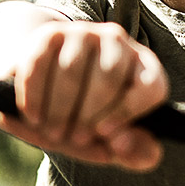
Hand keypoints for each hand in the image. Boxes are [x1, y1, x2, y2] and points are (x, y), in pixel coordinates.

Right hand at [0, 20, 167, 169]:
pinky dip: (34, 96)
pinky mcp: (50, 34)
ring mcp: (83, 33)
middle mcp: (118, 42)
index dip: (128, 112)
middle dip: (87, 115)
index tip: (104, 134)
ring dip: (59, 109)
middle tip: (74, 138)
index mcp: (144, 68)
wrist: (42, 88)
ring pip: (72, 70)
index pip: (150, 85)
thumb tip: (131, 149)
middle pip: (108, 77)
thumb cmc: (84, 118)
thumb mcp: (110, 141)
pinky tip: (34, 116)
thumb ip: (131, 152)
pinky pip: (41, 63)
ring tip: (53, 132)